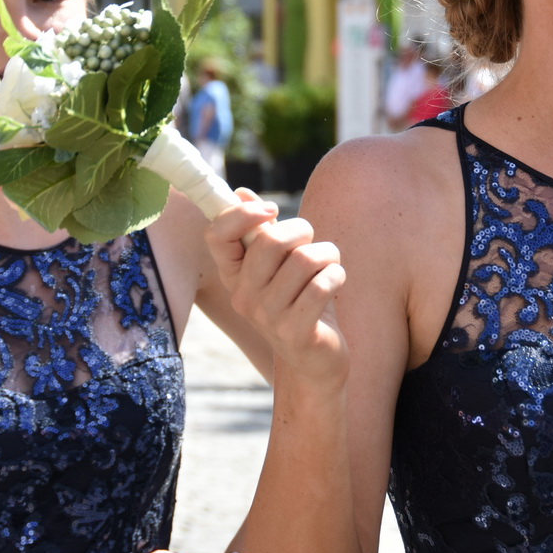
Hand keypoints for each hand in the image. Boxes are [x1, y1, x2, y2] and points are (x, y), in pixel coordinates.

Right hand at [204, 192, 347, 384]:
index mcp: (233, 275)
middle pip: (270, 240)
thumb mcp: (279, 264)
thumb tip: (240, 192)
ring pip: (303, 260)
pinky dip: (336, 274)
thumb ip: (261, 230)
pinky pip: (321, 285)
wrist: (316, 360)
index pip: (216, 235)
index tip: (270, 209)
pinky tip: (336, 281)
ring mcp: (267, 317)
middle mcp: (243, 296)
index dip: (242, 213)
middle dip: (302, 229)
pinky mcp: (295, 332)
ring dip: (328, 253)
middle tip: (313, 241)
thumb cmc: (299, 301)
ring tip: (330, 264)